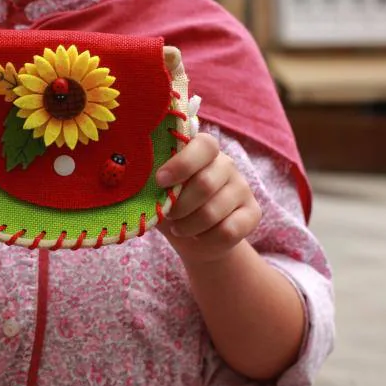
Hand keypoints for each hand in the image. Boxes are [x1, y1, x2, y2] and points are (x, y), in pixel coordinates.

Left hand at [156, 133, 261, 263]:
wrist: (193, 238)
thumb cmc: (169, 205)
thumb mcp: (156, 191)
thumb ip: (150, 180)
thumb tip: (133, 176)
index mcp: (202, 150)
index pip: (204, 145)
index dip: (182, 164)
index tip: (159, 181)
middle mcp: (226, 164)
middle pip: (205, 184)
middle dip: (179, 206)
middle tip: (168, 214)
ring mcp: (242, 187)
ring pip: (214, 212)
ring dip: (188, 226)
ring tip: (179, 227)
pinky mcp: (253, 213)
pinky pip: (228, 231)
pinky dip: (206, 240)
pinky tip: (199, 236)